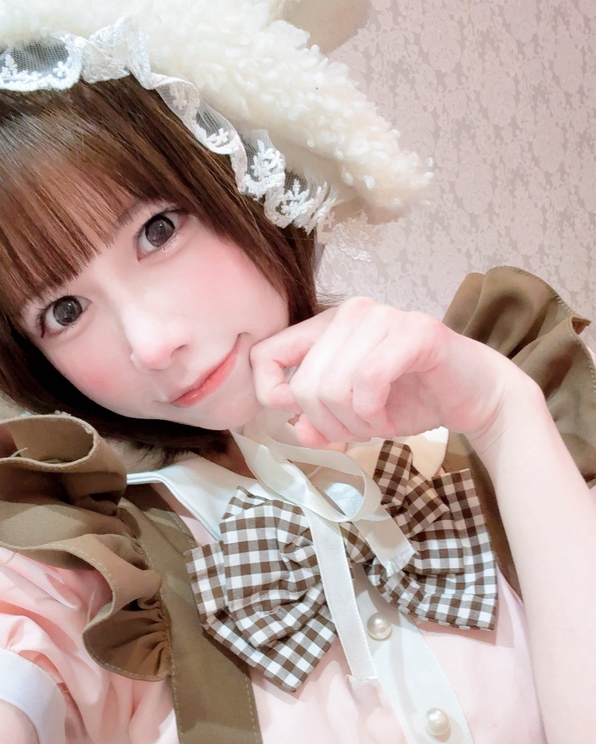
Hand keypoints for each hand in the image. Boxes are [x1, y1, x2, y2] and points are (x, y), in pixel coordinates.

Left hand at [249, 296, 530, 448]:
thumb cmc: (414, 398)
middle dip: (329, 423)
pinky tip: (389, 419)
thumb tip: (296, 430)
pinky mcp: (415, 332)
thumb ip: (319, 420)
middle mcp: (351, 312)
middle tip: (359, 430)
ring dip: (355, 423)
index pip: (266, 354)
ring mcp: (383, 317)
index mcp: (328, 325)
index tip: (302, 419)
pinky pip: (368, 382)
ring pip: (333, 387)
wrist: (476, 395)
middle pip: (303, 385)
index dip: (273, 395)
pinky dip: (374, 414)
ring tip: (378, 424)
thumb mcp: (354, 415)